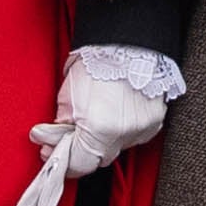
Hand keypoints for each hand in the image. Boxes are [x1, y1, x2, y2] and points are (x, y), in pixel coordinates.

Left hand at [13, 57, 171, 205]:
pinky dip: (122, 130)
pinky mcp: (155, 122)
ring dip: (103, 139)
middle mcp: (123, 134)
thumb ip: (60, 126)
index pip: (79, 164)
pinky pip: (133, 136)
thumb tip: (50, 143)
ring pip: (116, 147)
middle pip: (98, 159)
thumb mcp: (67, 96)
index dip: (63, 161)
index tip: (52, 153)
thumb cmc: (96, 62)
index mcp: (98, 128)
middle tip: (68, 135)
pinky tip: (115, 112)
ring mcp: (142, 129)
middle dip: (82, 150)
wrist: (127, 41)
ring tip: (96, 115)